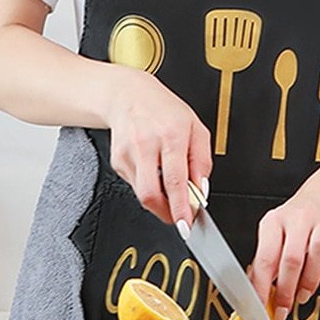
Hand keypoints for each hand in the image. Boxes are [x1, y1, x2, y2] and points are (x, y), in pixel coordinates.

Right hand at [104, 66, 211, 231]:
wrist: (129, 95)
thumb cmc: (165, 110)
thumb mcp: (196, 128)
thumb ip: (203, 161)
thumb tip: (201, 190)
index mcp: (171, 135)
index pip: (175, 180)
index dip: (180, 207)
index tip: (185, 224)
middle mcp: (146, 144)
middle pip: (150, 194)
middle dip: (166, 213)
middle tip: (179, 218)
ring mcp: (128, 153)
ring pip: (142, 193)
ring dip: (159, 199)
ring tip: (169, 185)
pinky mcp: (117, 161)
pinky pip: (135, 185)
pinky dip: (148, 185)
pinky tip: (153, 169)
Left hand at [249, 185, 319, 319]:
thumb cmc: (299, 220)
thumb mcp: (276, 234)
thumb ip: (269, 261)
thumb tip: (257, 292)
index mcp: (275, 221)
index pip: (265, 257)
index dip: (261, 287)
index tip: (260, 309)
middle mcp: (299, 217)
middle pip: (292, 258)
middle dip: (287, 290)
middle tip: (284, 309)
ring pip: (318, 252)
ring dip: (311, 281)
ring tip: (304, 295)